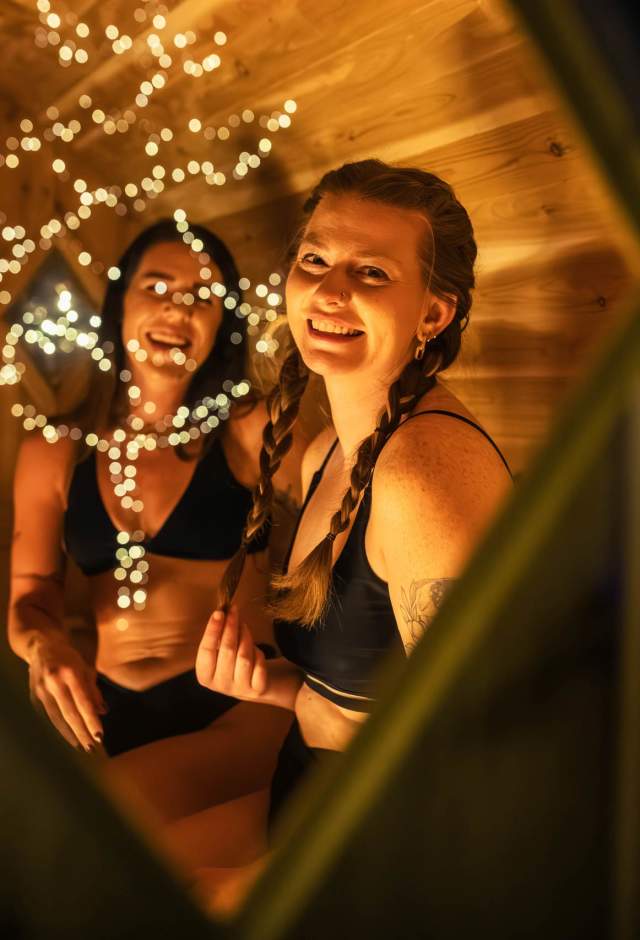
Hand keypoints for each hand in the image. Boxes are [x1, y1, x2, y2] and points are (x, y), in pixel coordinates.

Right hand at [27, 635, 105, 750]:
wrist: (42, 646)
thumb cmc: (69, 658)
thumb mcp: (85, 669)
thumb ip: (94, 691)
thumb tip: (103, 712)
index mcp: (70, 672)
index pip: (83, 702)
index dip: (91, 720)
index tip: (99, 736)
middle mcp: (54, 681)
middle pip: (70, 712)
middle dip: (82, 731)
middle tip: (92, 747)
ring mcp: (42, 689)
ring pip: (58, 717)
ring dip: (71, 733)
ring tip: (82, 745)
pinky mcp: (35, 695)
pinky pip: (50, 715)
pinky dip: (60, 727)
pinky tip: (70, 735)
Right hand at [196, 605, 267, 699]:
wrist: (251, 683)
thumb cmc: (231, 661)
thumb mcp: (219, 652)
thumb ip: (218, 636)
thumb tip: (222, 612)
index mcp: (204, 675)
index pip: (206, 650)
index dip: (212, 630)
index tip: (219, 612)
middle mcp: (220, 685)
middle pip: (226, 652)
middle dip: (231, 627)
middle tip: (234, 611)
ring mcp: (239, 688)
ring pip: (244, 658)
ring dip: (245, 637)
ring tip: (244, 626)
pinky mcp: (257, 689)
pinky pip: (259, 666)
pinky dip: (258, 653)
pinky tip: (254, 648)